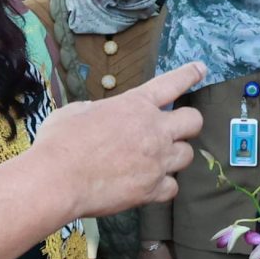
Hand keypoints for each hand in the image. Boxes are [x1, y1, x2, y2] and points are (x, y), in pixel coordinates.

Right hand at [39, 63, 205, 217]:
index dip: (189, 74)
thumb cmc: (59, 142)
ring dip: (175, 156)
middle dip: (188, 123)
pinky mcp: (152, 189)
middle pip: (194, 121)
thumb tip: (97, 115)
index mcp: (135, 105)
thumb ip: (96, 110)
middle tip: (175, 130)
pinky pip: (172, 187)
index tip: (201, 69)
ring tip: (157, 160)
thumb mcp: (77, 111)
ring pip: (187, 155)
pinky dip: (163, 187)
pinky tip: (150, 185)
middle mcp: (153, 130)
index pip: (172, 83)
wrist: (57, 179)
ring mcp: (156, 160)